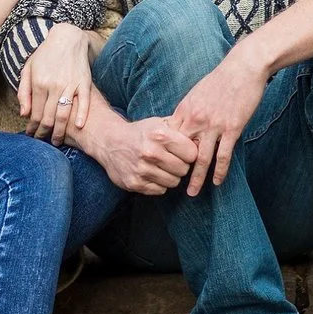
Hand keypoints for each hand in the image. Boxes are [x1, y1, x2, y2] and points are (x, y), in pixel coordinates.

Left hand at [18, 24, 98, 147]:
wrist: (67, 38)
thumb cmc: (45, 55)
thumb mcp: (28, 69)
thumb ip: (24, 92)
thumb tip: (23, 114)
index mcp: (39, 83)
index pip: (35, 112)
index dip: (32, 126)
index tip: (31, 135)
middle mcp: (54, 85)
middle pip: (48, 117)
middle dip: (44, 132)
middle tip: (42, 141)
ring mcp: (70, 84)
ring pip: (64, 114)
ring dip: (60, 131)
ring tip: (57, 141)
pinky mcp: (85, 83)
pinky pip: (84, 102)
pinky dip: (82, 116)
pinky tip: (78, 128)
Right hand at [77, 112, 197, 195]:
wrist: (109, 142)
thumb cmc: (140, 132)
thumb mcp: (159, 123)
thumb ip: (181, 130)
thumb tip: (203, 140)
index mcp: (159, 135)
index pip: (192, 153)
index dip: (189, 153)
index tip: (183, 151)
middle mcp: (150, 152)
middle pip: (184, 169)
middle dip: (181, 166)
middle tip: (171, 160)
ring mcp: (142, 170)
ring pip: (174, 182)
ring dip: (170, 176)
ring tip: (161, 167)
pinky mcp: (135, 183)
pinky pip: (160, 190)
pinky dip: (159, 184)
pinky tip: (151, 174)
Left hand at [170, 50, 268, 194]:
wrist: (242, 68)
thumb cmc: (219, 79)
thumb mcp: (195, 94)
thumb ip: (187, 111)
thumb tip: (179, 123)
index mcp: (184, 111)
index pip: (168, 138)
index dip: (163, 154)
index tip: (158, 167)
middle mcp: (195, 120)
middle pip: (180, 152)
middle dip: (174, 170)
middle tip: (168, 186)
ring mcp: (213, 126)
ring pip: (201, 159)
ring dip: (195, 178)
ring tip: (191, 193)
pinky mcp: (231, 129)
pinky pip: (224, 155)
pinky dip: (220, 171)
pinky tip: (217, 182)